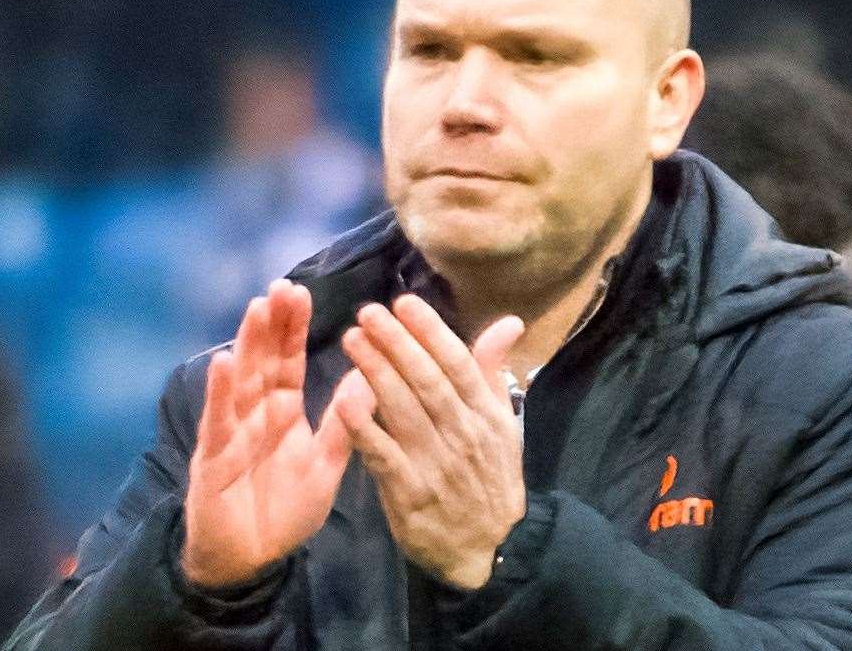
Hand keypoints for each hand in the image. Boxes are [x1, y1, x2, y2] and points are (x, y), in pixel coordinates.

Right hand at [182, 279, 361, 587]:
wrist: (250, 561)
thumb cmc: (285, 511)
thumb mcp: (326, 466)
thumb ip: (346, 423)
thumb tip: (370, 377)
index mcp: (283, 412)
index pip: (289, 361)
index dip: (293, 328)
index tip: (302, 292)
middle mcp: (255, 413)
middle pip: (263, 360)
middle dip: (271, 324)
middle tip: (282, 286)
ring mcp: (232, 431)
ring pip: (240, 380)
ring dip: (247, 344)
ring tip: (258, 307)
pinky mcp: (214, 456)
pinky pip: (218, 420)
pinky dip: (220, 391)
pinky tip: (224, 362)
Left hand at [338, 294, 525, 588]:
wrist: (489, 548)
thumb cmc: (489, 478)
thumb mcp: (503, 424)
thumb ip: (492, 373)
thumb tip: (508, 322)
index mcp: (485, 415)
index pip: (458, 364)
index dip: (431, 331)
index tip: (404, 302)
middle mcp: (462, 434)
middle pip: (427, 381)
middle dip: (396, 343)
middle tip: (367, 312)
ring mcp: (435, 464)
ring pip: (404, 410)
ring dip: (375, 372)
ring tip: (351, 339)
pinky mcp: (409, 493)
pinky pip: (383, 455)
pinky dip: (365, 427)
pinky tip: (343, 400)